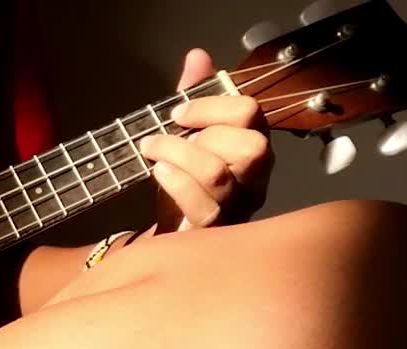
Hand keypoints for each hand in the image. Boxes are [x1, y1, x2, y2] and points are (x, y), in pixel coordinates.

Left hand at [142, 49, 273, 230]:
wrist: (169, 233)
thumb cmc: (184, 183)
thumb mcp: (187, 135)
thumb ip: (195, 97)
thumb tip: (198, 57)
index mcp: (252, 147)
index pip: (249, 113)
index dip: (211, 106)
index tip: (178, 112)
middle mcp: (255, 179)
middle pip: (249, 146)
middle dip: (202, 134)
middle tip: (166, 136)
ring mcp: (238, 208)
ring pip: (217, 174)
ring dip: (177, 155)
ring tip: (152, 151)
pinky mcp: (215, 232)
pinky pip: (203, 207)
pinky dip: (175, 183)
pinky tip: (157, 172)